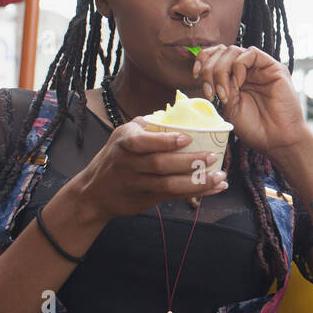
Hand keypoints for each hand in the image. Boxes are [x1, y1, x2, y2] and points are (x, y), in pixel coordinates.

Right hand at [73, 116, 227, 222]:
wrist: (93, 192)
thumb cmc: (116, 157)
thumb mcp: (122, 136)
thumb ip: (147, 127)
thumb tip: (182, 112)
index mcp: (124, 142)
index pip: (143, 142)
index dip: (165, 141)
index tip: (187, 138)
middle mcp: (128, 164)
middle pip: (160, 165)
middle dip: (189, 162)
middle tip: (212, 156)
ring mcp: (136, 184)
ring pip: (168, 185)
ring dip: (197, 182)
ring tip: (219, 176)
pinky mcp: (145, 200)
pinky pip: (173, 196)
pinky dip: (196, 192)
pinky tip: (215, 188)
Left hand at [192, 44, 310, 156]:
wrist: (277, 140)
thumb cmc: (255, 128)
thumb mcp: (229, 107)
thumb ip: (221, 87)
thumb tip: (209, 73)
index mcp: (235, 78)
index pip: (215, 56)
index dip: (202, 61)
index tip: (195, 76)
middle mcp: (247, 70)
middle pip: (221, 52)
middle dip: (209, 70)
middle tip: (212, 93)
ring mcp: (260, 68)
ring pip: (233, 50)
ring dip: (222, 70)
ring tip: (225, 93)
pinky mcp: (274, 67)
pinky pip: (251, 53)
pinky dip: (238, 66)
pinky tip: (239, 83)